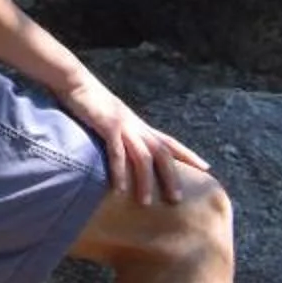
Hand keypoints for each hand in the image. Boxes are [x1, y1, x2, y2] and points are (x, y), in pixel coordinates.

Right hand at [57, 71, 209, 206]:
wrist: (74, 80)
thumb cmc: (91, 101)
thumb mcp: (112, 117)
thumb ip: (121, 132)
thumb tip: (124, 148)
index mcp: (139, 125)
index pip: (170, 142)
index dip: (189, 155)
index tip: (207, 168)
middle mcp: (136, 126)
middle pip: (163, 153)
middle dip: (172, 177)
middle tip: (176, 200)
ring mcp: (123, 126)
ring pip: (143, 156)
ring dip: (146, 181)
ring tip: (145, 202)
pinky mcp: (107, 126)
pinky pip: (117, 152)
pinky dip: (119, 171)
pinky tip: (119, 189)